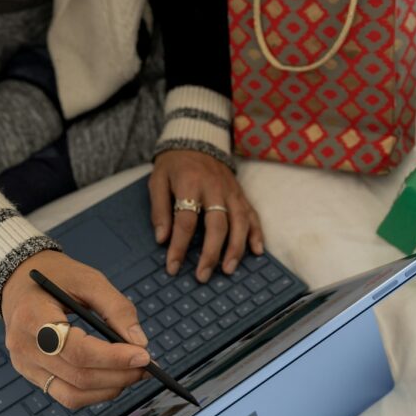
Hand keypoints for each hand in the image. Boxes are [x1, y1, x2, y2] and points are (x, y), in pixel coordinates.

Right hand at [0, 250, 150, 409]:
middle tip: (147, 366)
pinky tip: (112, 377)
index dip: (113, 357)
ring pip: (73, 394)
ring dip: (110, 388)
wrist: (19, 280)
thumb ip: (117, 308)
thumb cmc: (56, 276)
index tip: (144, 355)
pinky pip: (66, 395)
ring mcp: (24, 365)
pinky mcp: (31, 375)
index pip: (76, 350)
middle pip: (78, 375)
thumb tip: (140, 343)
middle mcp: (23, 347)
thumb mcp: (89, 280)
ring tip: (133, 372)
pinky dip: (95, 392)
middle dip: (119, 374)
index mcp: (32, 317)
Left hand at [150, 150, 263, 282]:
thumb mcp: (157, 181)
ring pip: (239, 222)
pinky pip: (253, 215)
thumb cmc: (174, 164)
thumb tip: (161, 239)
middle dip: (210, 253)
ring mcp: (231, 192)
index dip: (178, 246)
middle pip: (217, 225)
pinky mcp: (241, 194)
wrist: (198, 139)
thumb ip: (159, 209)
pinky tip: (257, 251)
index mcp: (190, 184)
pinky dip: (257, 233)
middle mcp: (215, 189)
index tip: (172, 267)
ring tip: (228, 270)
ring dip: (236, 248)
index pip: (185, 221)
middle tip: (202, 276)